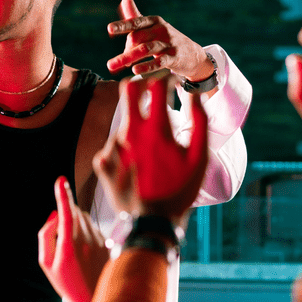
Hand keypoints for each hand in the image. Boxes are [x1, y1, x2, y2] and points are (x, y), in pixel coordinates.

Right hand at [38, 177, 109, 301]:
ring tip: (72, 247)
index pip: (66, 213)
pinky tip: (84, 251)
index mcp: (67, 246)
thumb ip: (45, 235)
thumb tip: (54, 215)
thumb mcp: (46, 262)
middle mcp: (85, 241)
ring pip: (84, 217)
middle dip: (65, 214)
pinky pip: (92, 226)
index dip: (62, 195)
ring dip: (75, 222)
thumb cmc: (66, 282)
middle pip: (74, 212)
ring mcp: (98, 241)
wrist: (92, 299)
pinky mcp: (106, 243)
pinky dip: (85, 230)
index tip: (60, 180)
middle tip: (60, 236)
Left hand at [93, 76, 208, 224]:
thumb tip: (193, 94)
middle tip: (153, 94)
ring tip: (153, 150)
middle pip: (127, 92)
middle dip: (140, 86)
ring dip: (137, 126)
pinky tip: (137, 163)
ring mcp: (112, 147)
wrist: (152, 222)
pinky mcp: (101, 162)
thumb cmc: (180, 189)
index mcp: (155, 129)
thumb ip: (199, 121)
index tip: (172, 83)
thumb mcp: (199, 158)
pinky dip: (125, 148)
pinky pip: (113, 145)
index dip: (165, 79)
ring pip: (123, 122)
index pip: (155, 85)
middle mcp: (129, 133)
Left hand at [106, 0, 214, 82]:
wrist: (192, 54)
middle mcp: (161, 30)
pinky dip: (146, 66)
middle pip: (137, 37)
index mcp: (154, 21)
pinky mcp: (174, 57)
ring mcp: (169, 43)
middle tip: (112, 64)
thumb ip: (136, 16)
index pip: (135, 22)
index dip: (122, 26)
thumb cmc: (165, 39)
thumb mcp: (152, 26)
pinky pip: (158, 62)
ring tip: (113, 66)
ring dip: (127, 58)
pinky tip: (135, 70)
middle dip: (124, 50)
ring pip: (145, 49)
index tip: (109, 29)